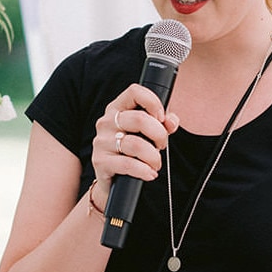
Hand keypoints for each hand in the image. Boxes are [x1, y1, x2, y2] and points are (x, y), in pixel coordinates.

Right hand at [90, 83, 179, 204]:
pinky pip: (128, 164)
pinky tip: (149, 173)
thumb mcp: (148, 133)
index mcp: (117, 108)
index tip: (162, 118)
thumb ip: (163, 124)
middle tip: (161, 145)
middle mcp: (106, 122)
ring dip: (154, 157)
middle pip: (140, 119)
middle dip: (159, 135)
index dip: (153, 102)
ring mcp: (101, 141)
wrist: (112, 179)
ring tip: (155, 163)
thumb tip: (171, 122)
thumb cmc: (131, 151)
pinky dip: (144, 170)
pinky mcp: (100, 161)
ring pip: (136, 144)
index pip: (135, 92)